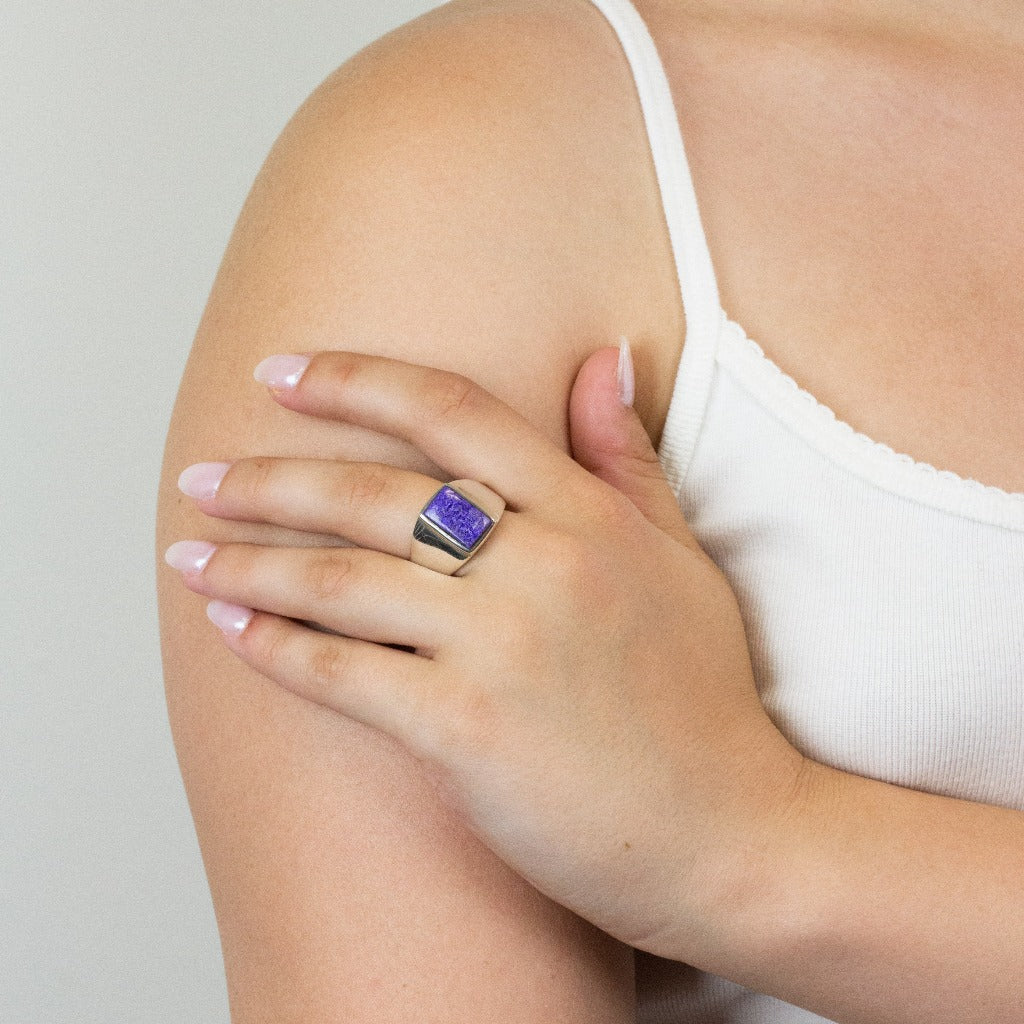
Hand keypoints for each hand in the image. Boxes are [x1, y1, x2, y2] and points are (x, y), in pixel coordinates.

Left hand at [163, 345, 808, 964]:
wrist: (730, 834)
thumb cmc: (703, 698)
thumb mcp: (681, 556)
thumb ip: (627, 455)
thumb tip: (602, 356)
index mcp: (589, 514)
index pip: (451, 411)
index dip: (354, 380)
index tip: (279, 374)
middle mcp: (543, 565)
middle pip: (374, 494)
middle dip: (269, 479)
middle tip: (203, 476)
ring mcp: (503, 648)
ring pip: (342, 580)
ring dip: (250, 561)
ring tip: (188, 551)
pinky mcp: (468, 733)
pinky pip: (342, 675)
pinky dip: (273, 646)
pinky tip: (230, 626)